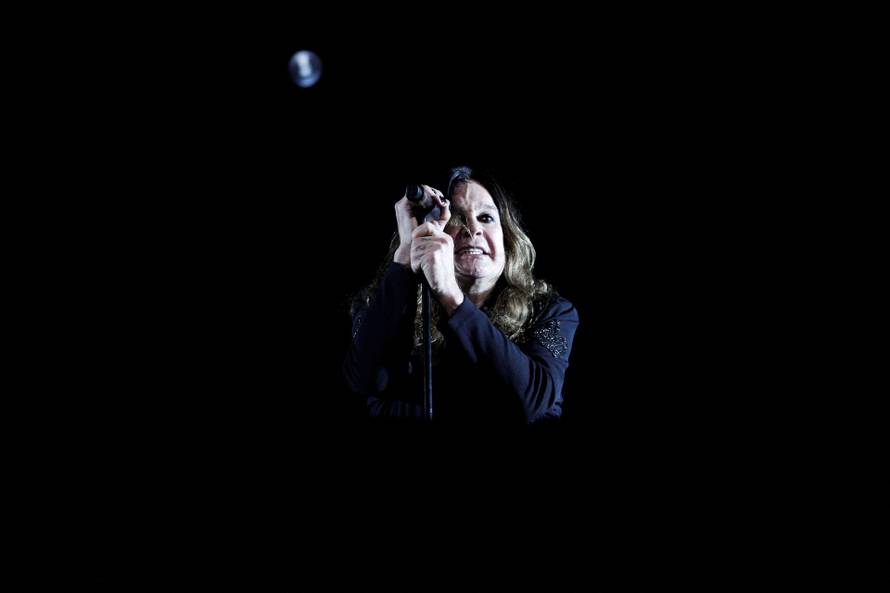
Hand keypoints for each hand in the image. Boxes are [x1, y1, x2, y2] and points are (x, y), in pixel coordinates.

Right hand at [393, 185, 444, 264]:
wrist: (415, 246)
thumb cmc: (426, 237)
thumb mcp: (438, 223)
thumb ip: (444, 213)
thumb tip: (446, 202)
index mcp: (414, 208)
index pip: (426, 195)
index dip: (436, 195)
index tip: (443, 202)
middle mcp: (408, 205)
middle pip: (423, 191)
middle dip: (435, 193)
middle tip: (442, 201)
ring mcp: (404, 204)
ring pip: (421, 190)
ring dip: (432, 193)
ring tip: (439, 200)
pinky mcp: (403, 206)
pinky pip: (417, 194)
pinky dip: (427, 194)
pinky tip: (435, 199)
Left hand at [410, 198, 463, 313]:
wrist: (446, 288)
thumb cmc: (438, 271)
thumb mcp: (437, 251)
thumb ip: (430, 240)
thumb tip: (415, 233)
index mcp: (446, 238)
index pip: (427, 226)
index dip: (418, 233)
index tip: (418, 242)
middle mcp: (444, 240)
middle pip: (417, 239)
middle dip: (416, 252)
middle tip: (426, 262)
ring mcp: (439, 247)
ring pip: (414, 249)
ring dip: (416, 261)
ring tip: (426, 267)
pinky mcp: (433, 256)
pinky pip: (415, 259)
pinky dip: (416, 267)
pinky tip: (425, 271)